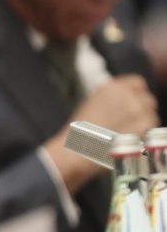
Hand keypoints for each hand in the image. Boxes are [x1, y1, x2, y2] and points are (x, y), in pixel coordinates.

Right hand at [44, 74, 157, 192]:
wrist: (79, 149)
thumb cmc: (82, 129)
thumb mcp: (93, 102)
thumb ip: (112, 95)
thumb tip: (126, 97)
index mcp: (113, 87)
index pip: (138, 83)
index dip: (136, 93)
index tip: (132, 101)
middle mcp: (128, 96)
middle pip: (148, 99)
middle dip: (141, 108)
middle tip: (130, 120)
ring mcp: (138, 111)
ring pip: (152, 114)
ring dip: (143, 121)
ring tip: (127, 131)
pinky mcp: (144, 127)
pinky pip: (151, 128)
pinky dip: (144, 132)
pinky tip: (129, 138)